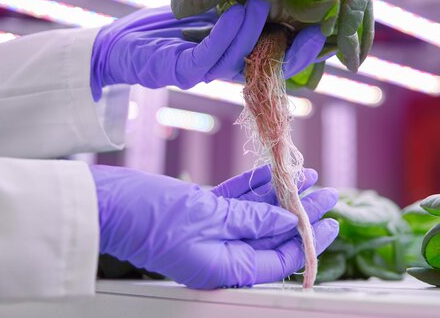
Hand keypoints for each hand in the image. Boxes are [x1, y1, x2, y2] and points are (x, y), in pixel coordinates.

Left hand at [90, 0, 326, 99]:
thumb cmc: (172, 23)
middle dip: (295, 53)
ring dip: (254, 30)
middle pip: (269, 67)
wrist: (125, 41)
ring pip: (239, 57)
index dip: (304, 50)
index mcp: (241, 56)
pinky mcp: (180, 71)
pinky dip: (225, 36)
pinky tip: (237, 13)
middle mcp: (228, 68)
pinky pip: (208, 56)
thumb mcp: (216, 10)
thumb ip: (244, 5)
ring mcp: (206, 73)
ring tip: (264, 1)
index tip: (325, 31)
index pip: (280, 58)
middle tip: (316, 31)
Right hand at [90, 165, 338, 288]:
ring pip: (256, 212)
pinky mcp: (201, 211)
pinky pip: (237, 200)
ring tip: (309, 175)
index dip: (309, 239)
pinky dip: (256, 186)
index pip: (279, 257)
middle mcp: (221, 253)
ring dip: (282, 194)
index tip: (331, 220)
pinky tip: (274, 172)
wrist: (107, 204)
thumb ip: (251, 218)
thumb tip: (286, 218)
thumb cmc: (149, 216)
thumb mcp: (208, 217)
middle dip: (302, 213)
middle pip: (272, 233)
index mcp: (225, 267)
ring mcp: (211, 231)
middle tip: (329, 193)